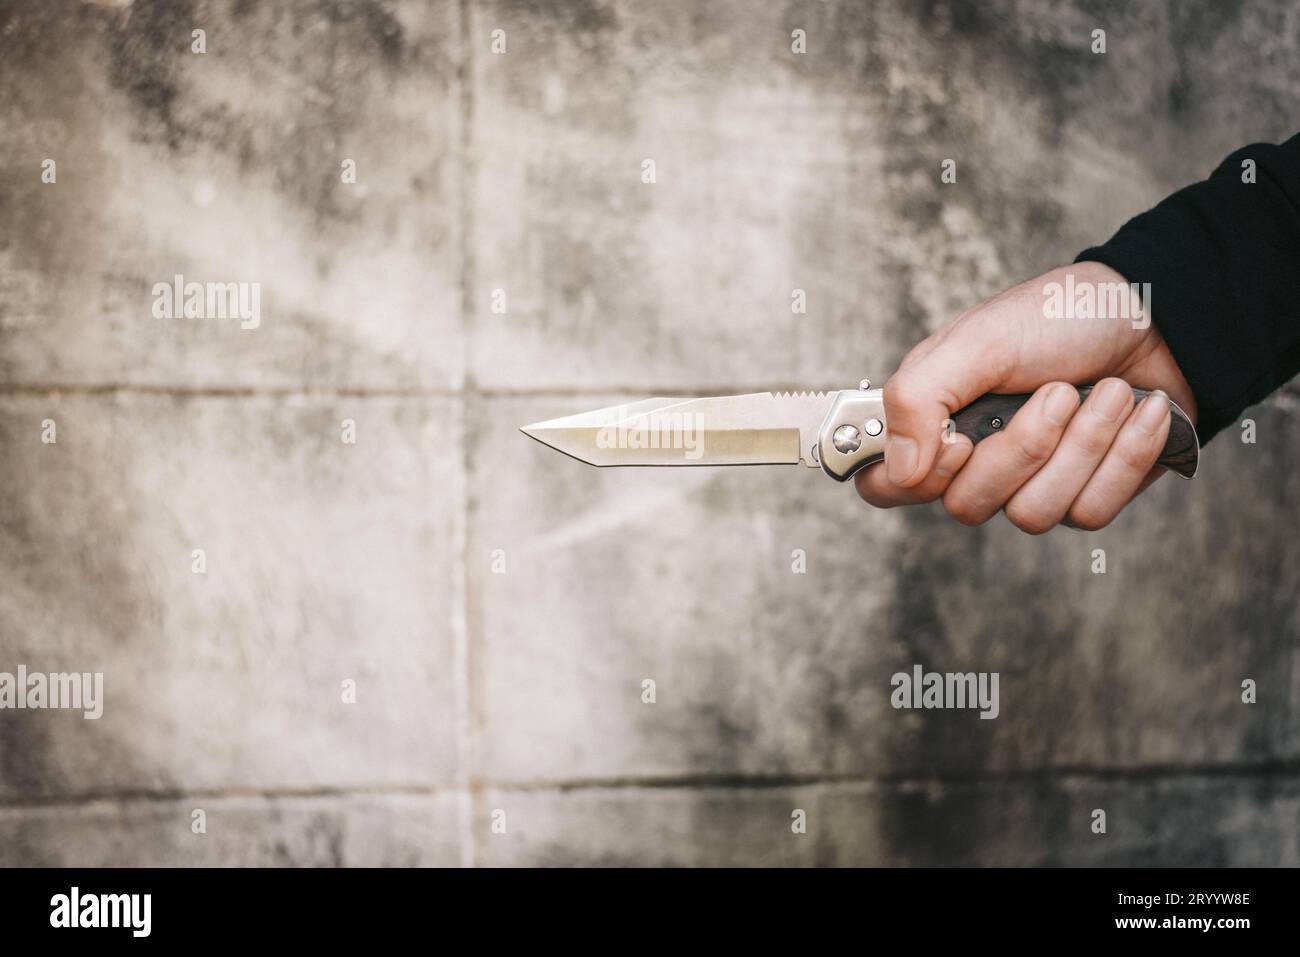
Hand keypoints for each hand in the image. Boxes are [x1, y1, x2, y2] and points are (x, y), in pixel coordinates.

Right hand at [855, 261, 1196, 531]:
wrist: (1160, 318)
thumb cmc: (1060, 318)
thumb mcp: (979, 340)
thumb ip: (919, 397)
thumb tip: (900, 470)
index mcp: (934, 419)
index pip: (885, 486)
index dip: (916, 479)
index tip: (959, 440)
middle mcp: (977, 460)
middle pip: (968, 506)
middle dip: (1025, 446)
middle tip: (1055, 390)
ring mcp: (1031, 483)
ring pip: (1033, 515)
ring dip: (1085, 444)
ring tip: (1108, 390)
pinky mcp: (1087, 496)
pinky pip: (1091, 513)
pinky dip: (1125, 455)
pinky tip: (1139, 411)